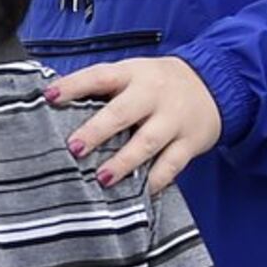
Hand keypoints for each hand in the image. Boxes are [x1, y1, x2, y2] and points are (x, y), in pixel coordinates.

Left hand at [46, 56, 222, 192]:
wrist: (216, 83)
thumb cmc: (158, 83)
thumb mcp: (133, 74)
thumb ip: (103, 89)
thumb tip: (56, 104)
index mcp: (133, 74)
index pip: (100, 76)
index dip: (74, 85)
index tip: (49, 97)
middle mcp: (153, 94)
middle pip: (123, 112)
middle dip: (97, 131)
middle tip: (74, 148)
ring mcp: (173, 119)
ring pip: (147, 142)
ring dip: (123, 162)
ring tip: (102, 178)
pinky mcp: (190, 142)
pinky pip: (172, 164)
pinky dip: (155, 180)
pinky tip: (139, 192)